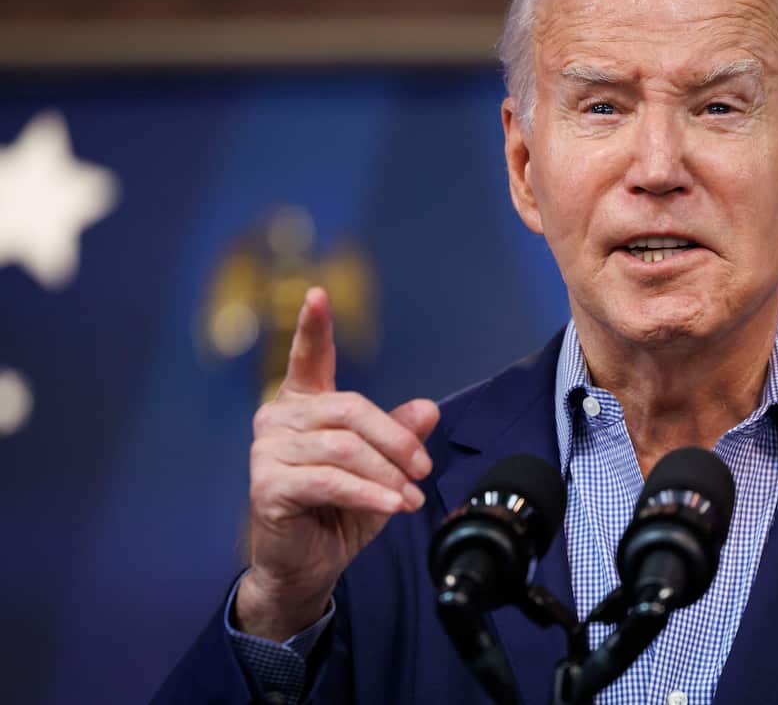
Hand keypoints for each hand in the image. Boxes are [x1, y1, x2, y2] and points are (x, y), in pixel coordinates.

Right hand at [234, 287, 438, 640]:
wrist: (307, 565)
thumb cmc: (339, 511)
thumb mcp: (380, 468)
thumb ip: (398, 435)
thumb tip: (428, 409)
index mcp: (304, 404)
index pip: (308, 358)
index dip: (313, 326)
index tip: (318, 293)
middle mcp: (280, 418)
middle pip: (351, 410)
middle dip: (396, 440)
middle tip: (424, 469)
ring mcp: (268, 451)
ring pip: (345, 448)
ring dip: (387, 474)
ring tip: (411, 496)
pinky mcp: (267, 485)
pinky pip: (331, 481)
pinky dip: (370, 493)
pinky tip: (393, 506)